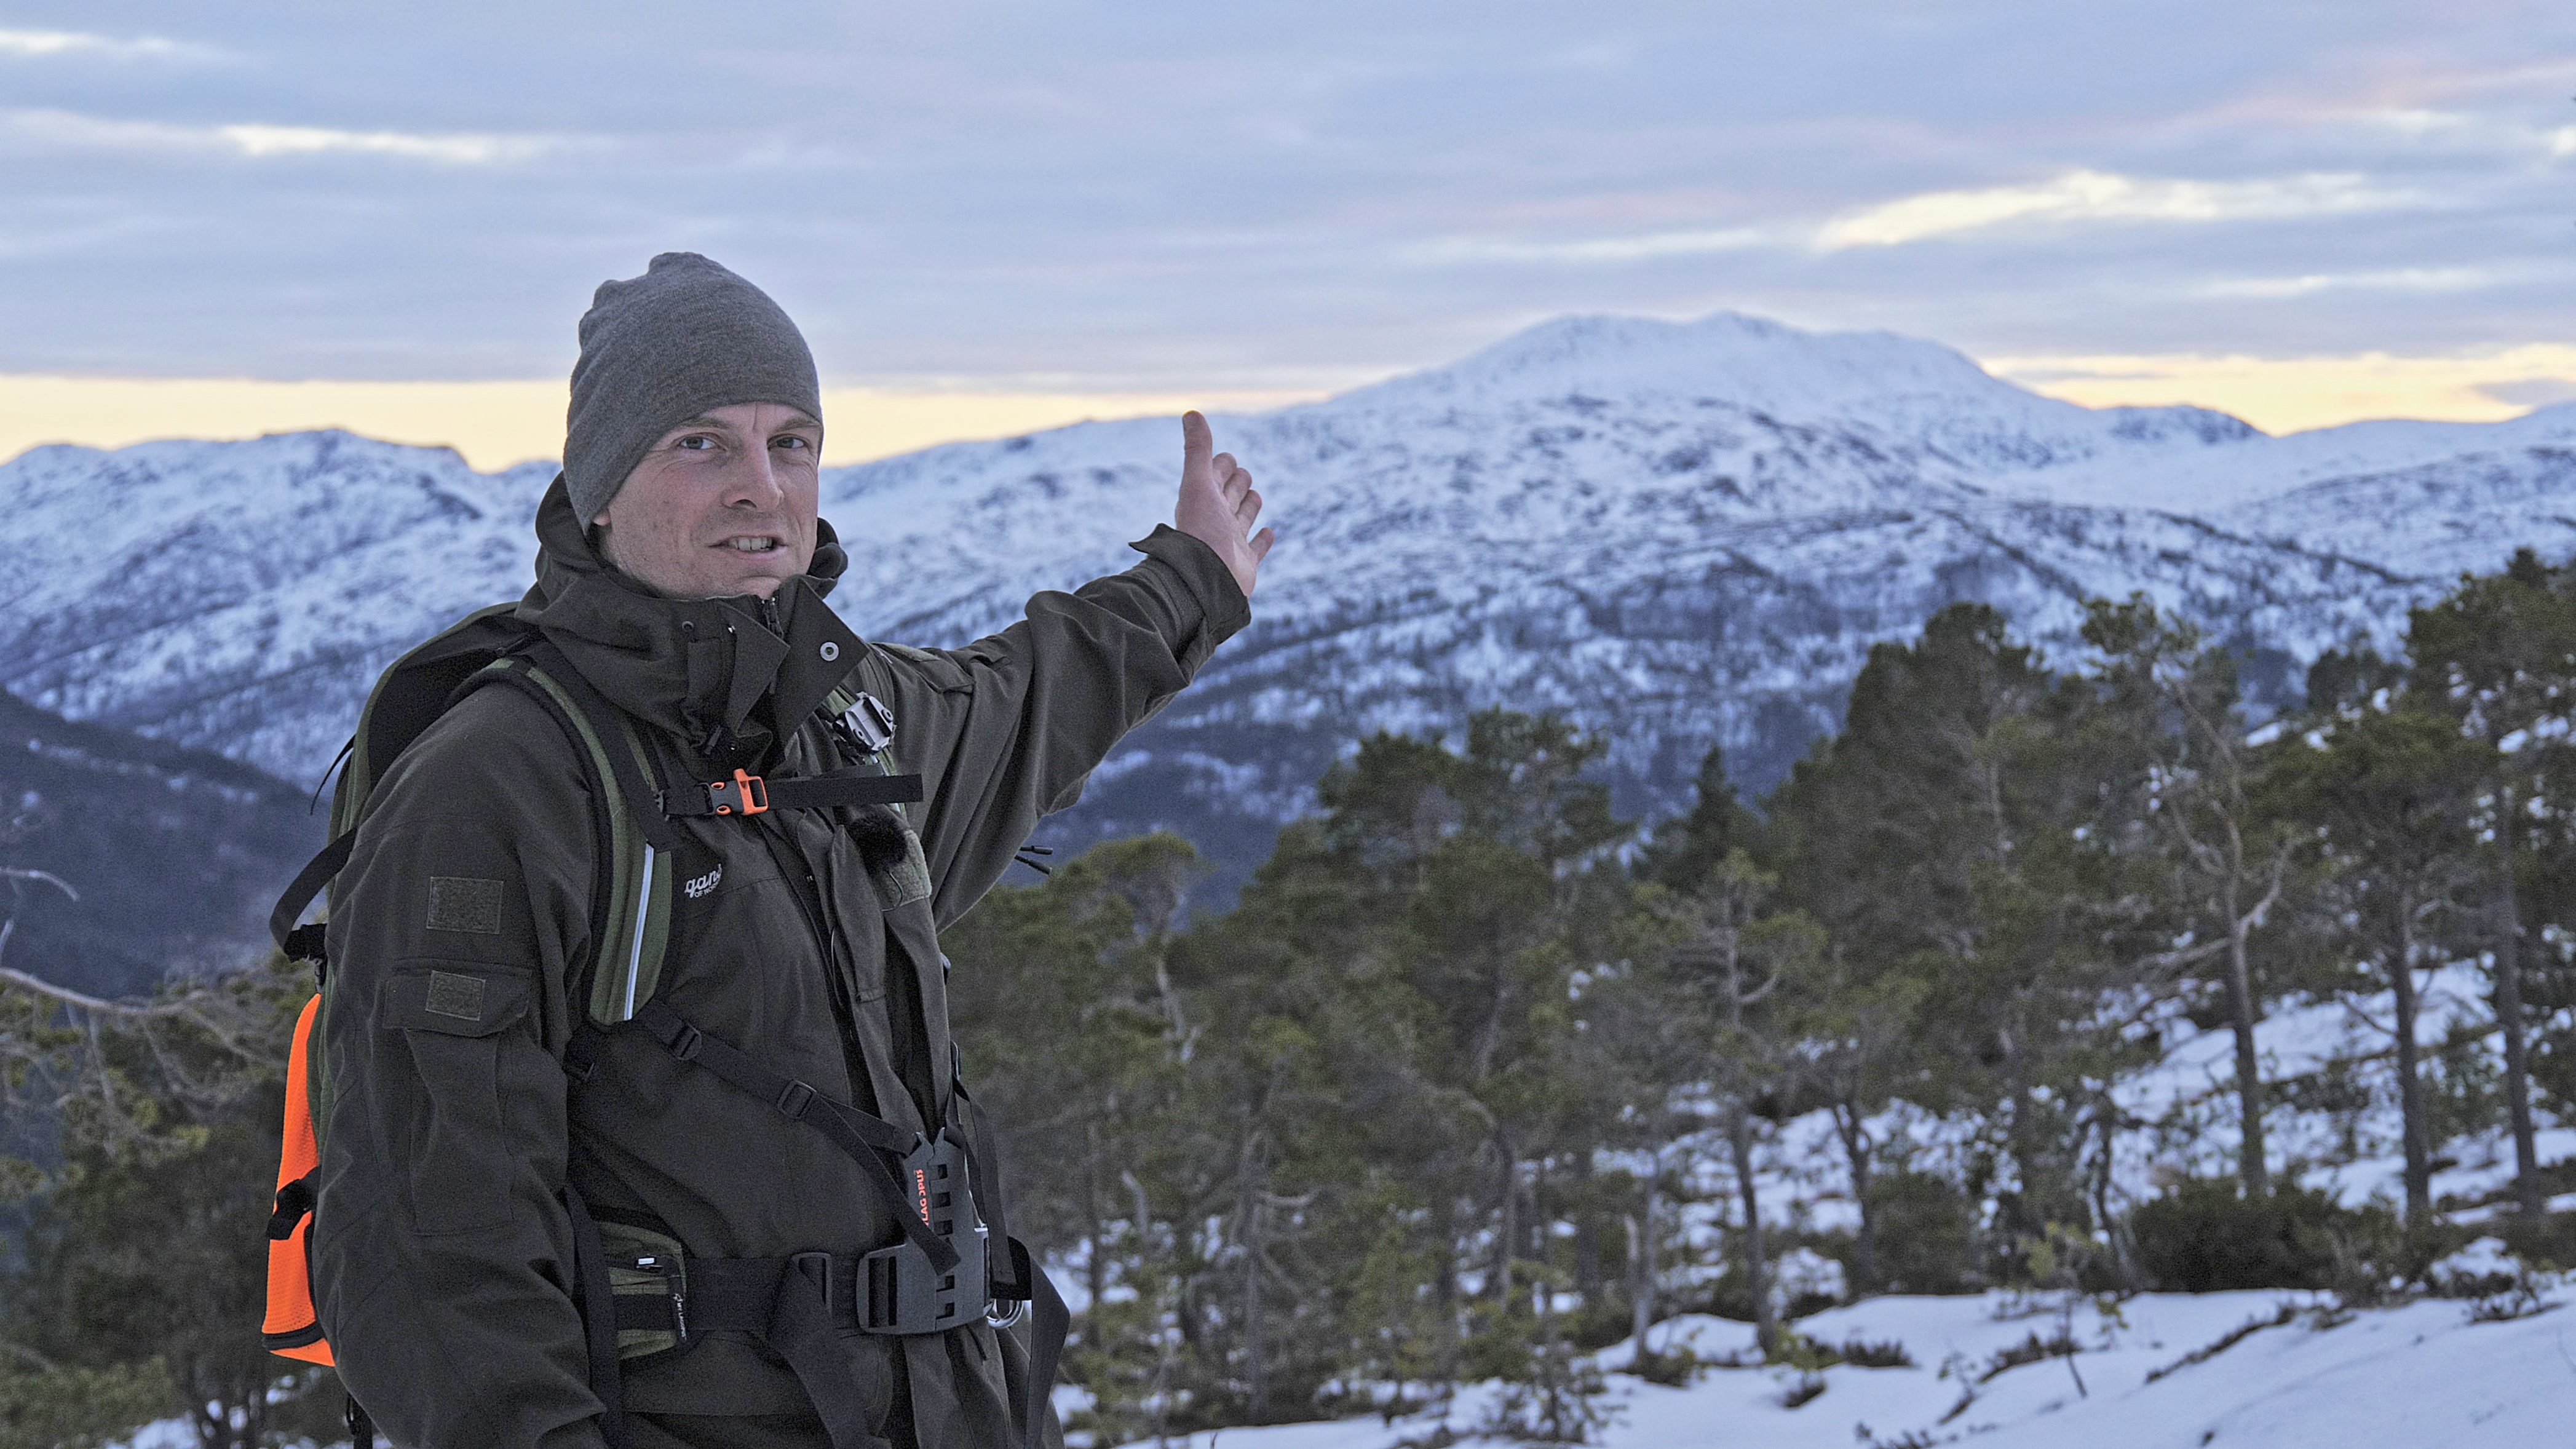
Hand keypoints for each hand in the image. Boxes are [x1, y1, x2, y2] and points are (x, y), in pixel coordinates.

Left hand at [1172, 410, 1271, 599]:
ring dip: (1248, 506)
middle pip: (1230, 494)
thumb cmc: (1201, 531)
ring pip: (1243, 518)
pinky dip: (1262, 540)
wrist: (1206, 580)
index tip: (1224, 459)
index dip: (1221, 464)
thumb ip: (1197, 450)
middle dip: (1236, 481)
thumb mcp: (1198, 484)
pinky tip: (1267, 533)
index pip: (1215, 475)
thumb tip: (1191, 412)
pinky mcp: (1245, 564)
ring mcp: (1231, 543)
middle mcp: (1216, 520)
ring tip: (1252, 497)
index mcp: (1203, 501)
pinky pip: (1256, 549)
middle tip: (1239, 474)